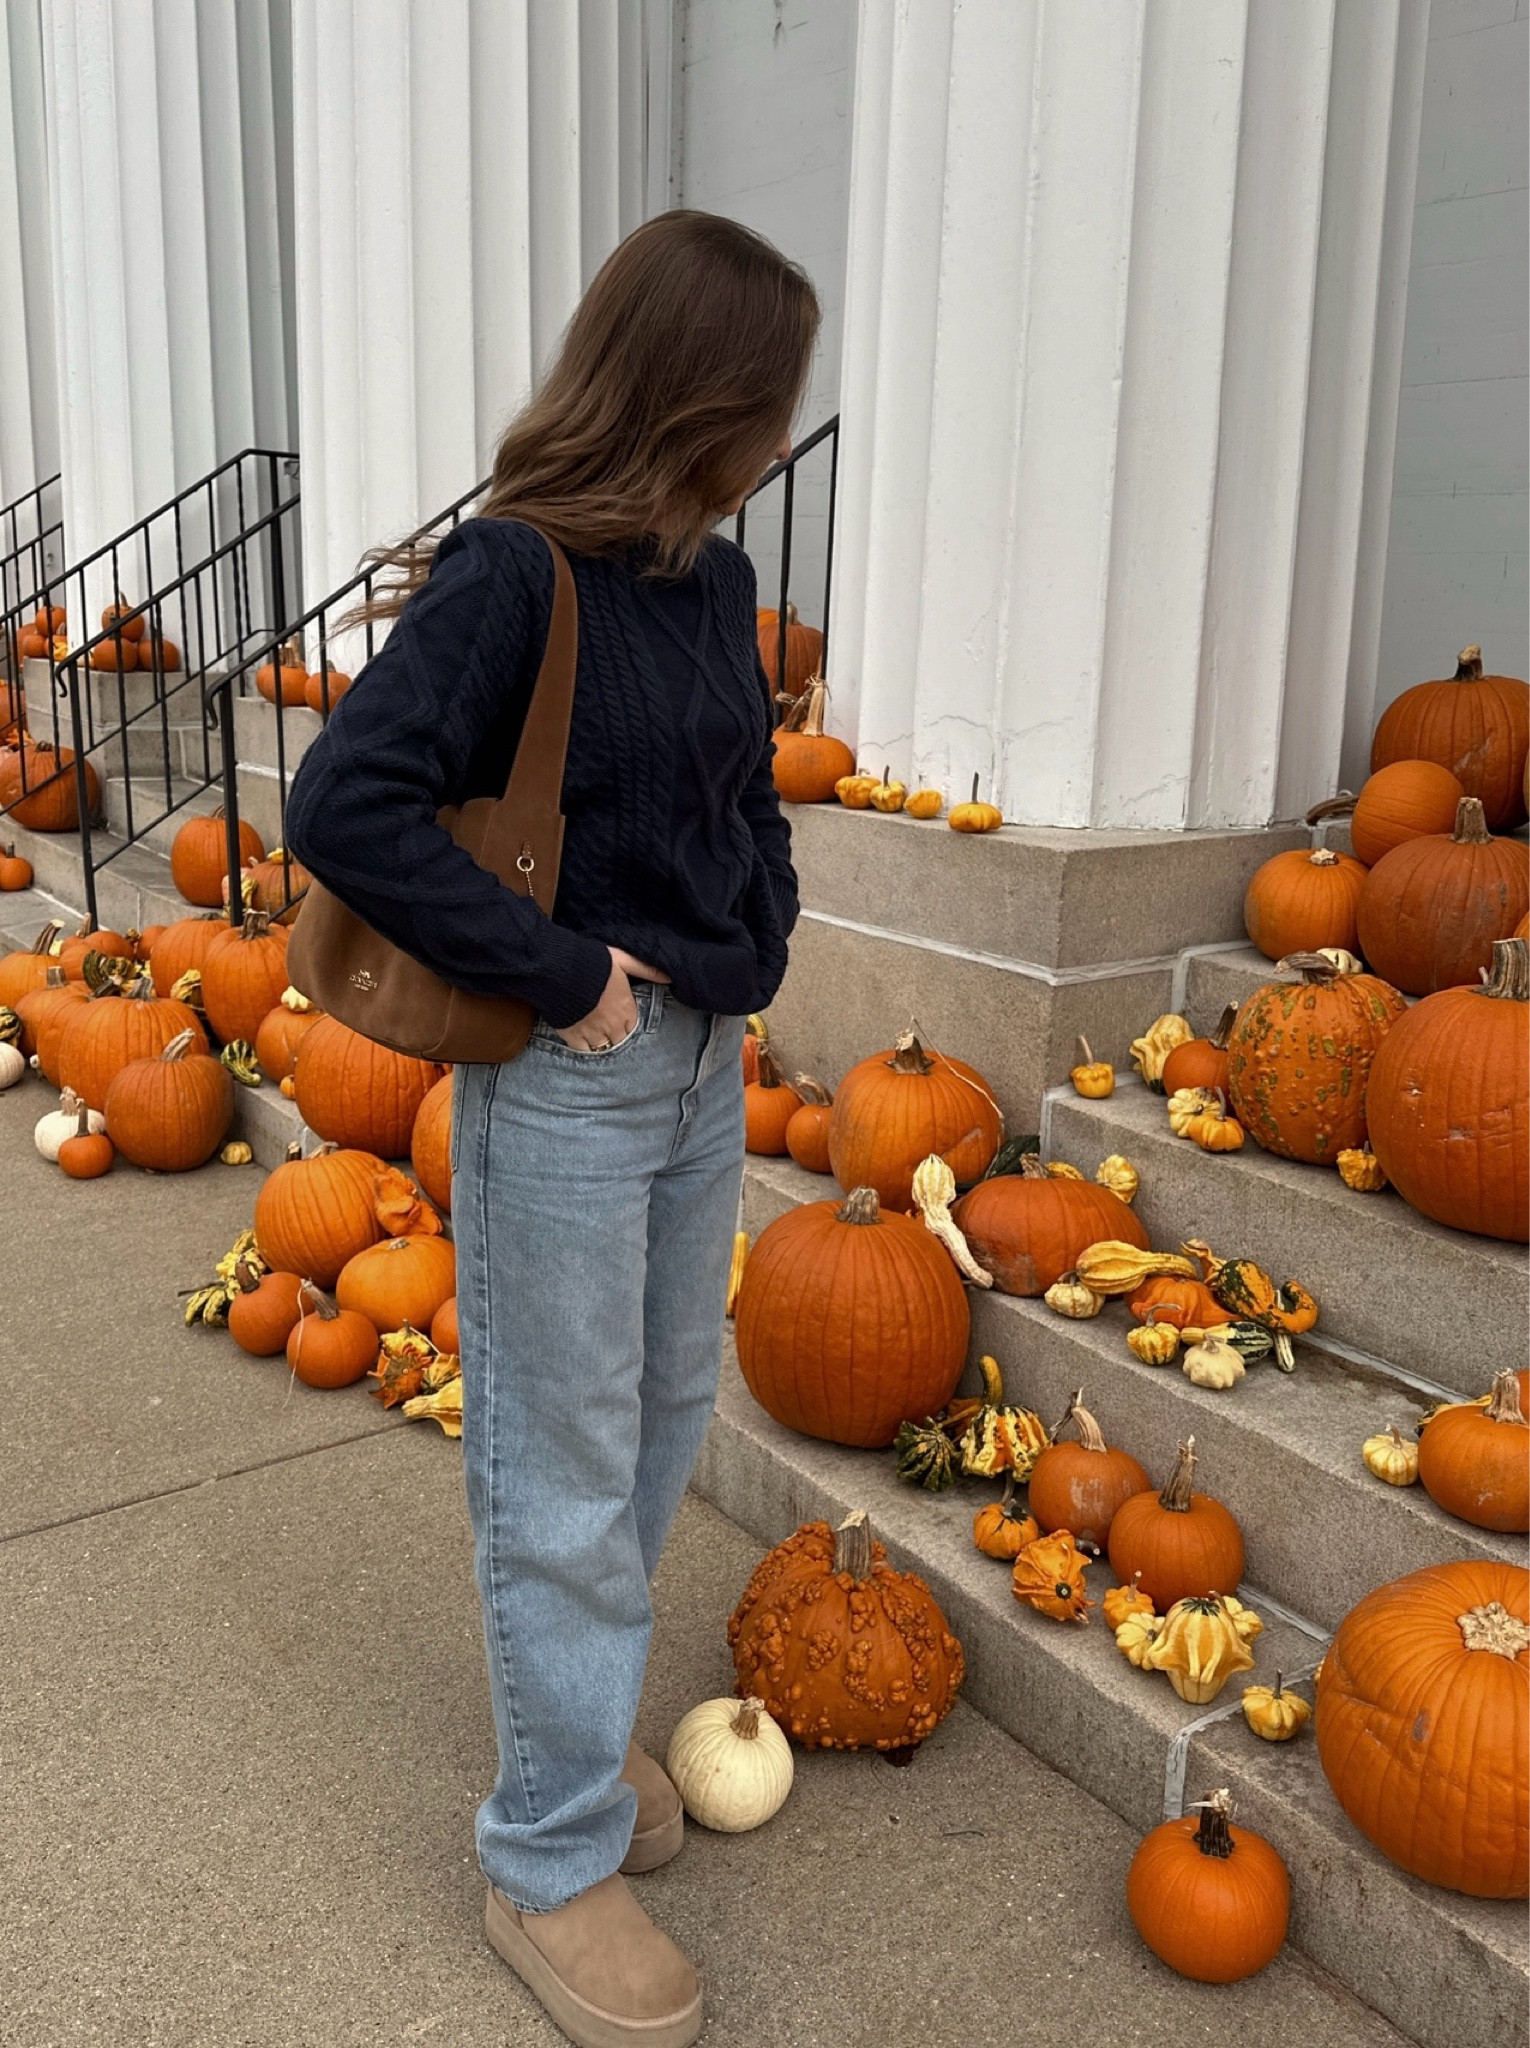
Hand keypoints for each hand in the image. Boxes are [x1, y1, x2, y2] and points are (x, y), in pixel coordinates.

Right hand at [556, 947, 670, 1049]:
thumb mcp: (624, 960)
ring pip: (603, 1047)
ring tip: (595, 1034)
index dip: (626, 1024)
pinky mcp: (574, 1036)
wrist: (562, 970)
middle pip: (620, 1040)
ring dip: (601, 1042)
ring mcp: (594, 1033)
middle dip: (615, 1035)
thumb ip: (647, 970)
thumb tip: (669, 978)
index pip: (633, 1027)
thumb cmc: (594, 962)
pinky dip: (585, 1047)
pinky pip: (584, 1051)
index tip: (619, 1019)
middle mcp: (613, 1025)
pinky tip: (582, 1040)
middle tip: (607, 1028)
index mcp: (626, 1009)